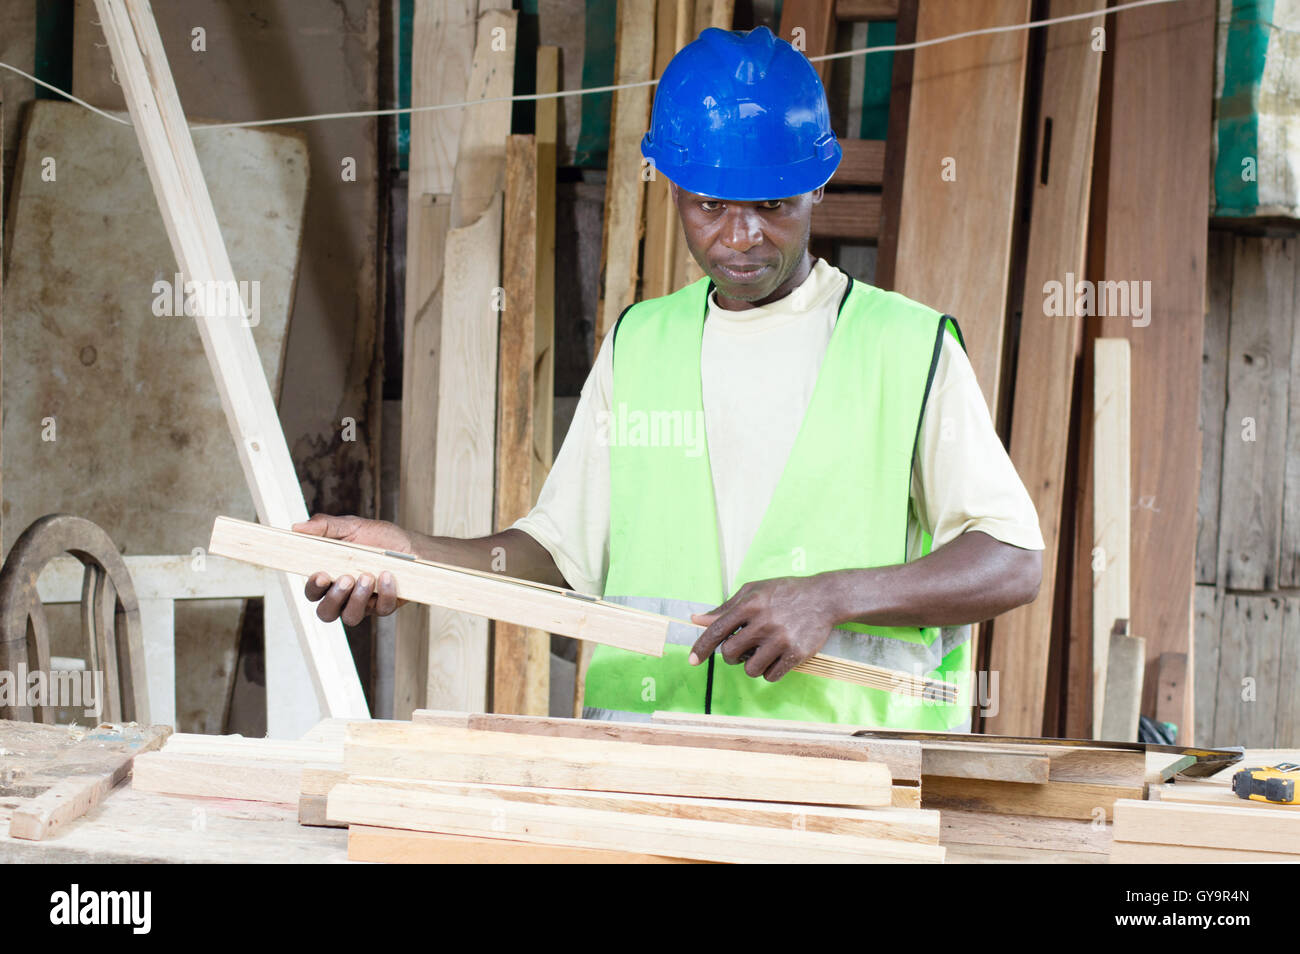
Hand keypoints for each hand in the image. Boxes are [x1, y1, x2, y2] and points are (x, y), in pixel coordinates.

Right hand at [291, 514, 411, 623]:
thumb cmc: (378, 538)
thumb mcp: (351, 526)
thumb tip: (297, 527)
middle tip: (346, 578)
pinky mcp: (384, 605)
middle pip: (326, 613)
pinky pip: (381, 609)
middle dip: (333, 599)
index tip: (320, 574)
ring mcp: (364, 603)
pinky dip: (384, 593)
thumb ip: (325, 527)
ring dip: (357, 599)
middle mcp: (344, 595)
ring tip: (367, 577)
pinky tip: (387, 576)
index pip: (312, 592)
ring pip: (351, 617)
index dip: (313, 588)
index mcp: (330, 577)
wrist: (411, 545)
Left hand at [688, 576, 836, 681]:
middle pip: (730, 654)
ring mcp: (781, 639)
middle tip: (742, 649)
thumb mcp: (753, 591)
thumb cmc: (783, 593)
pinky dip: (769, 672)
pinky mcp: (797, 653)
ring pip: (750, 669)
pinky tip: (776, 658)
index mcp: (750, 604)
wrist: (824, 597)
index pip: (717, 630)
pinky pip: (771, 676)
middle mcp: (764, 622)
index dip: (701, 647)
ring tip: (761, 653)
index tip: (692, 661)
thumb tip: (696, 620)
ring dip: (751, 666)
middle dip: (731, 656)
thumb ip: (725, 608)